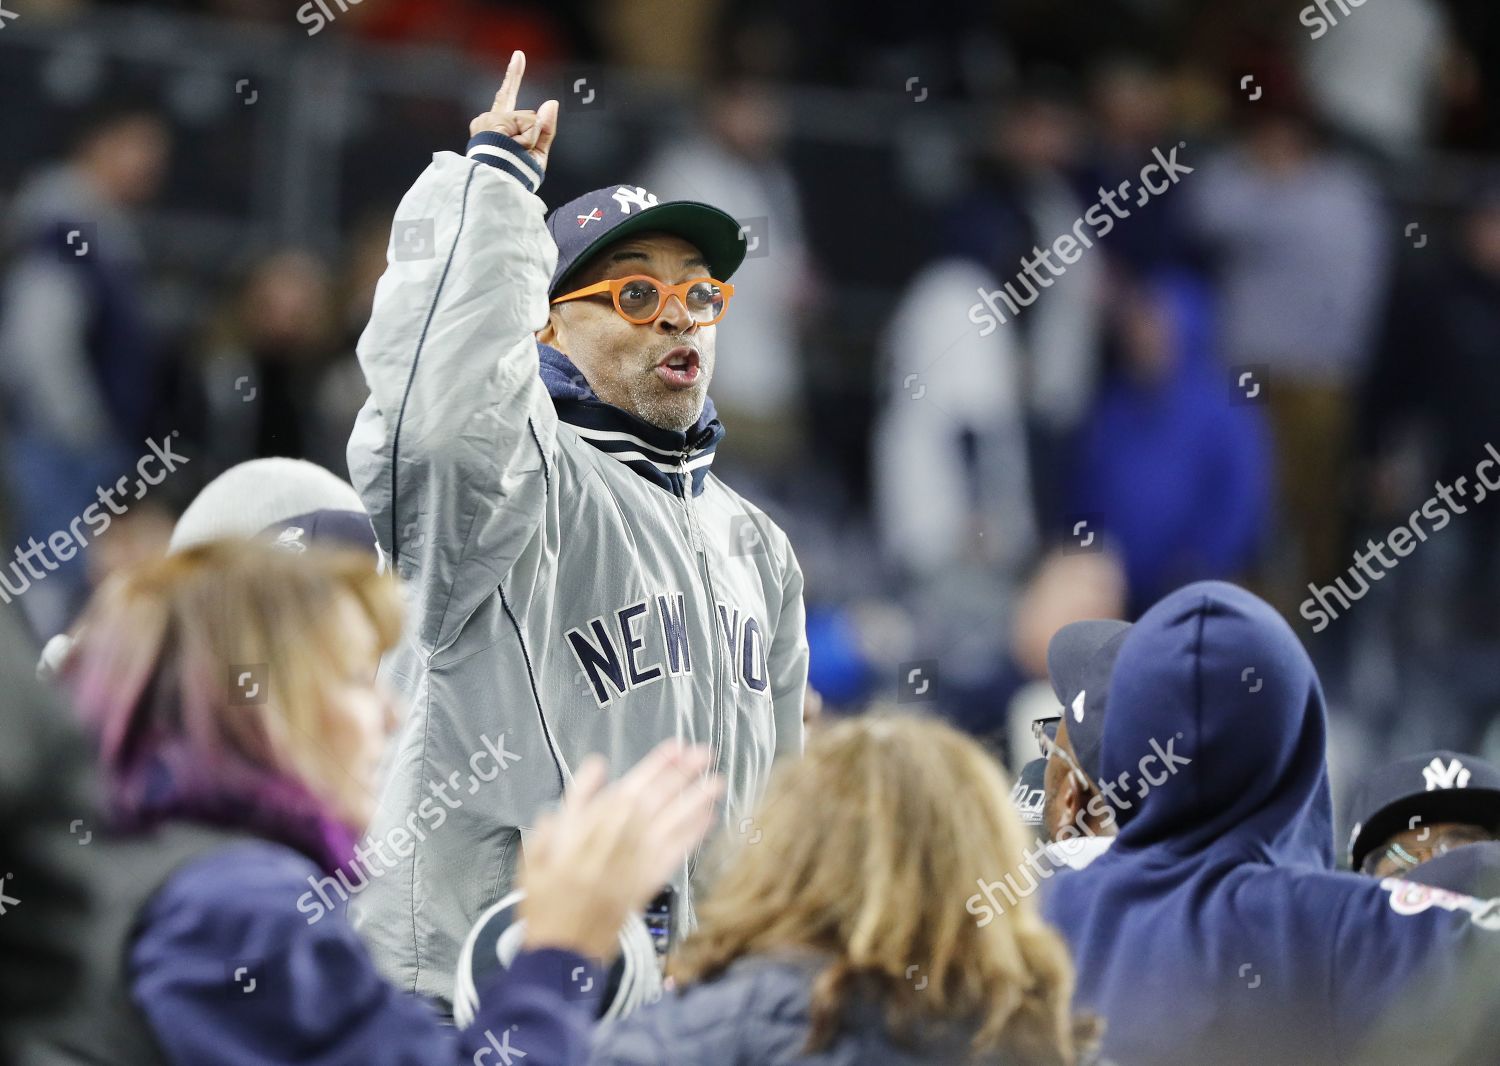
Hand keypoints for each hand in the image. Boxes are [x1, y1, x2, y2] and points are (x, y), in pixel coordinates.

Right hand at [469, 50, 558, 173]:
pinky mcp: (493, 120)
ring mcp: (489, 119)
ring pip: (529, 121)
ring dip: (530, 141)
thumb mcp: (536, 154)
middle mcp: (488, 119)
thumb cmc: (515, 178)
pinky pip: (527, 124)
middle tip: (517, 157)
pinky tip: (513, 148)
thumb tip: (551, 102)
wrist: (499, 186)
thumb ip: (545, 130)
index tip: (519, 54)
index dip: (513, 75)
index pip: (507, 96)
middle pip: (529, 118)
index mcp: (497, 127)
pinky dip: (528, 139)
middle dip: (532, 138)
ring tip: (514, 155)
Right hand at [519, 741, 721, 959]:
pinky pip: (677, 853)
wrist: (561, 949)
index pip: (632, 786)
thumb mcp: (541, 846)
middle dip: (683, 775)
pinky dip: (694, 834)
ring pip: (672, 823)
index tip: (676, 747)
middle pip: (658, 800)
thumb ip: (571, 804)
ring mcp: (639, 862)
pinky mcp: (650, 884)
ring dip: (697, 800)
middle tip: (704, 753)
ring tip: (716, 781)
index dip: (657, 765)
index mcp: (594, 826)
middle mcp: (621, 840)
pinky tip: (709, 818)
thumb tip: (594, 768)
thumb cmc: (546, 898)